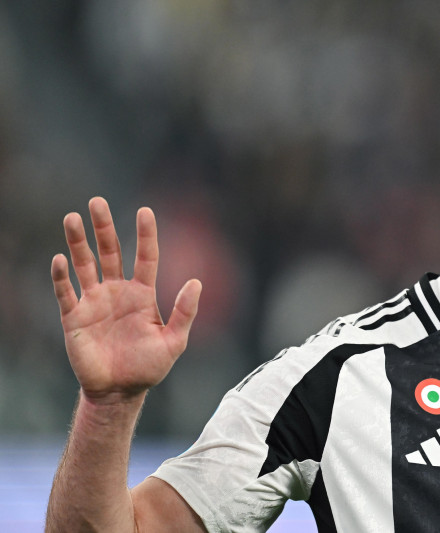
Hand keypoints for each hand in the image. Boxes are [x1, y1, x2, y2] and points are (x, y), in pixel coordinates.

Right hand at [51, 197, 201, 402]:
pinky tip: (60, 259)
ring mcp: (94, 302)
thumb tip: (197, 282)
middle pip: (110, 252)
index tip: (145, 210)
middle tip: (97, 201)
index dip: (145, 234)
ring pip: (84, 265)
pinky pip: (66, 292)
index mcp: (143, 294)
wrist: (120, 392)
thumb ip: (184, 312)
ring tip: (72, 217)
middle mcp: (117, 291)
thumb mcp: (174, 341)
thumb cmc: (149, 367)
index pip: (145, 257)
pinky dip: (62, 276)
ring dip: (77, 242)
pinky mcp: (74, 317)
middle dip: (103, 227)